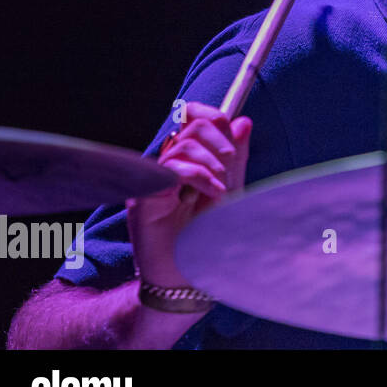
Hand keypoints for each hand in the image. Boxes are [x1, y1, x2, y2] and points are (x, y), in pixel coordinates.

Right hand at [126, 102, 251, 287]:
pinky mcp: (145, 195)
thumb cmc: (210, 232)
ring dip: (212, 164)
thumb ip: (235, 156)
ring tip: (220, 190)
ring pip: (184, 145)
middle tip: (228, 168)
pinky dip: (200, 176)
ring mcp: (154, 178)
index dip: (211, 114)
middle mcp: (169, 163)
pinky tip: (213, 194)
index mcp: (188, 157)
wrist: (191, 272)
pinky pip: (173, 168)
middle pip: (193, 126)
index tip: (228, 126)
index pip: (193, 117)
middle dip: (219, 143)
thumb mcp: (231, 188)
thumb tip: (242, 121)